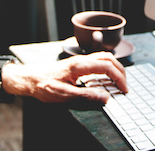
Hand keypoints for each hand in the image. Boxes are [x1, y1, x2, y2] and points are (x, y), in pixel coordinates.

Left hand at [2, 52, 126, 103]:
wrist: (29, 79)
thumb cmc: (43, 85)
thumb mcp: (64, 95)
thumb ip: (86, 95)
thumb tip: (105, 97)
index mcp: (79, 65)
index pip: (106, 66)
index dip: (119, 78)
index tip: (124, 89)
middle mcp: (81, 60)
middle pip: (108, 59)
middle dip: (121, 72)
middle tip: (125, 87)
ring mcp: (79, 61)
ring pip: (104, 58)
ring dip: (115, 68)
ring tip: (119, 82)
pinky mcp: (77, 65)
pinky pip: (97, 61)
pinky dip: (107, 68)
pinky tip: (106, 78)